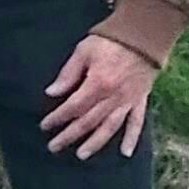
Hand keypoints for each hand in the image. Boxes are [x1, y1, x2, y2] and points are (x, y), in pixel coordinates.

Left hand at [41, 30, 158, 158]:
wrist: (144, 34)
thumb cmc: (111, 39)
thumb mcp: (84, 51)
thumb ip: (68, 74)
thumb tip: (52, 92)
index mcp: (98, 84)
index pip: (73, 107)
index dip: (58, 117)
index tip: (45, 126)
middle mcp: (113, 97)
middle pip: (88, 122)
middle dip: (70, 135)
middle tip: (54, 147)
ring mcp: (128, 100)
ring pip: (110, 127)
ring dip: (95, 143)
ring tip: (81, 154)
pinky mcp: (140, 99)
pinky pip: (137, 122)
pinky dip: (132, 138)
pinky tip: (126, 152)